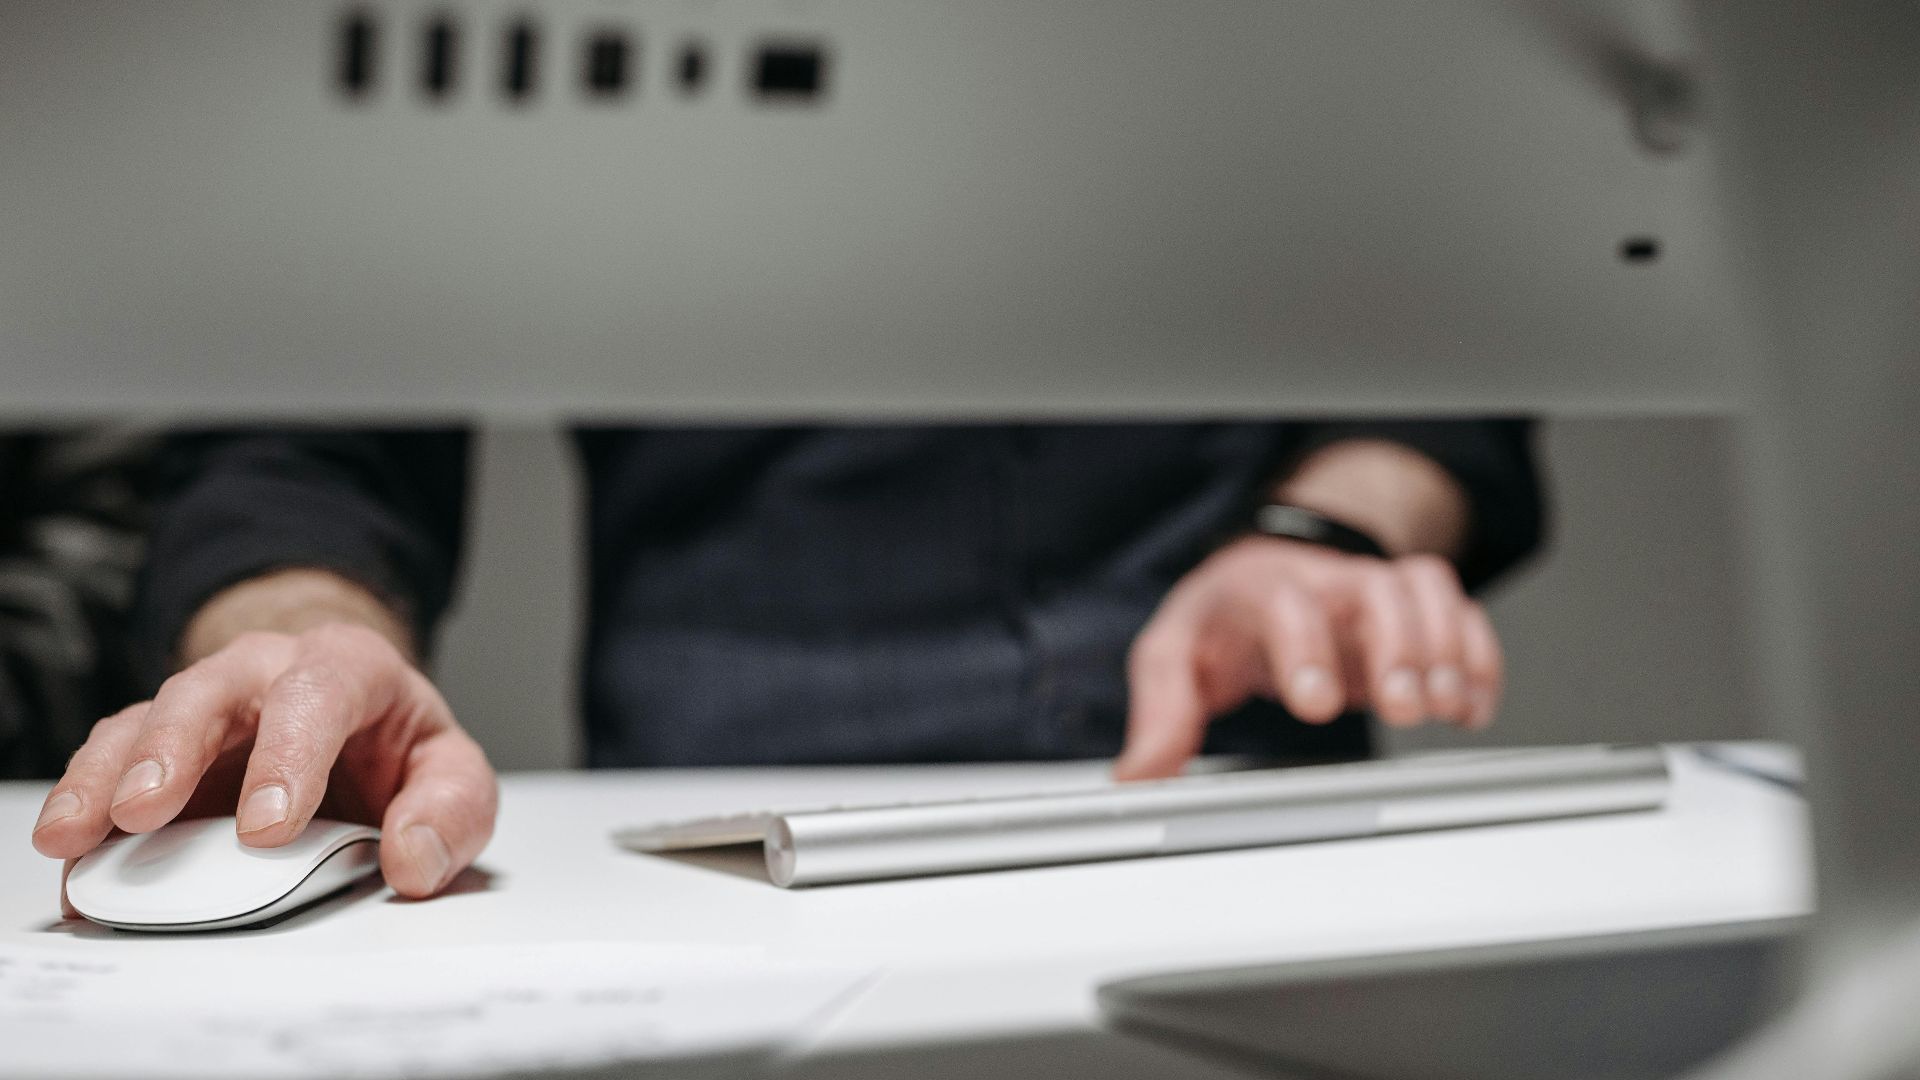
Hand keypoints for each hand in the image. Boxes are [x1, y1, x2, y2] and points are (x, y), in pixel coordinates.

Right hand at [30, 622, 495, 899]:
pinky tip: (71, 851)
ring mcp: (204, 708)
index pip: (317, 692)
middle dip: (173, 749)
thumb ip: (450, 813)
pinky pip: (112, 764)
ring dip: (106, 777)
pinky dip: (87, 805)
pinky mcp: (160, 749)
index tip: (268, 827)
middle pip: (209, 691)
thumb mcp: (452, 776)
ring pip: (143, 721)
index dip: (289, 755)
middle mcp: (264, 672)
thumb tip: (412, 859)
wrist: (355, 726)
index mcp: (347, 667)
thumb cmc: (397, 750)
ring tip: (76, 835)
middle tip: (145, 812)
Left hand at [1114, 536, 1501, 779]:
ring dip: (1446, 648)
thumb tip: (1140, 775)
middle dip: (1397, 649)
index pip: (1285, 604)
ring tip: (1447, 707)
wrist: (1262, 569)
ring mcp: (1373, 588)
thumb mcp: (1174, 656)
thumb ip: (1162, 713)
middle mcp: (1325, 581)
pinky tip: (1474, 706)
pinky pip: (1460, 612)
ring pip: (1425, 590)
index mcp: (1259, 589)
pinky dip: (1478, 656)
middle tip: (1402, 707)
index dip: (1306, 650)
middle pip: (1374, 590)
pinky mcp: (1413, 607)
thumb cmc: (1222, 616)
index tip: (1315, 703)